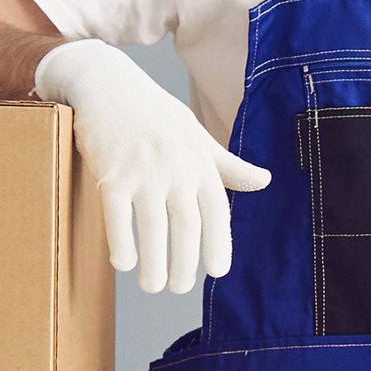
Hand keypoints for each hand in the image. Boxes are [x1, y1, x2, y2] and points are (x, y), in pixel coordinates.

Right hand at [33, 40, 270, 294]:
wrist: (106, 83)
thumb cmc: (153, 113)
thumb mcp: (196, 134)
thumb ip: (227, 164)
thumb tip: (265, 180)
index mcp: (200, 161)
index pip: (216, 211)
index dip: (219, 244)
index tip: (217, 272)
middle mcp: (176, 167)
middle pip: (186, 226)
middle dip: (185, 264)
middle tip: (178, 287)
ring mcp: (142, 171)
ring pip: (153, 228)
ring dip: (154, 264)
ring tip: (152, 286)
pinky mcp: (109, 172)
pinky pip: (118, 217)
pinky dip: (122, 244)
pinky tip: (124, 263)